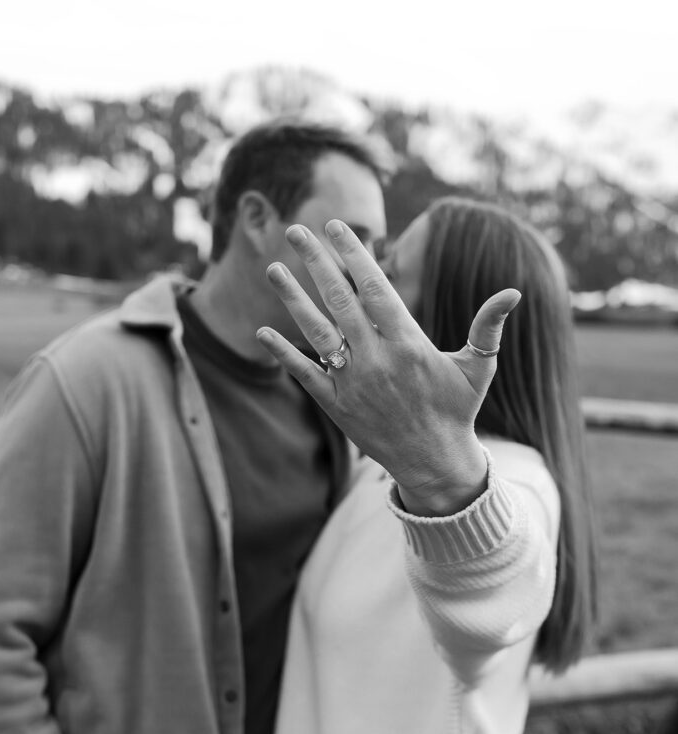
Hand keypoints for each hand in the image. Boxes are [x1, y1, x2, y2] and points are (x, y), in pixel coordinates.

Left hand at [256, 220, 519, 515]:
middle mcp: (377, 360)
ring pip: (316, 333)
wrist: (433, 463)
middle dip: (317, 263)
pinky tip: (263, 331)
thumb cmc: (457, 410)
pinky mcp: (336, 405)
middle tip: (297, 231)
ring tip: (273, 268)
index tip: (336, 228)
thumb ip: (488, 326)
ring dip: (292, 299)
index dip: (353, 255)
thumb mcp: (479, 368)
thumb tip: (514, 291)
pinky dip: (283, 354)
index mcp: (409, 344)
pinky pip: (305, 374)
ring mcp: (353, 383)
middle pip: (339, 301)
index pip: (375, 288)